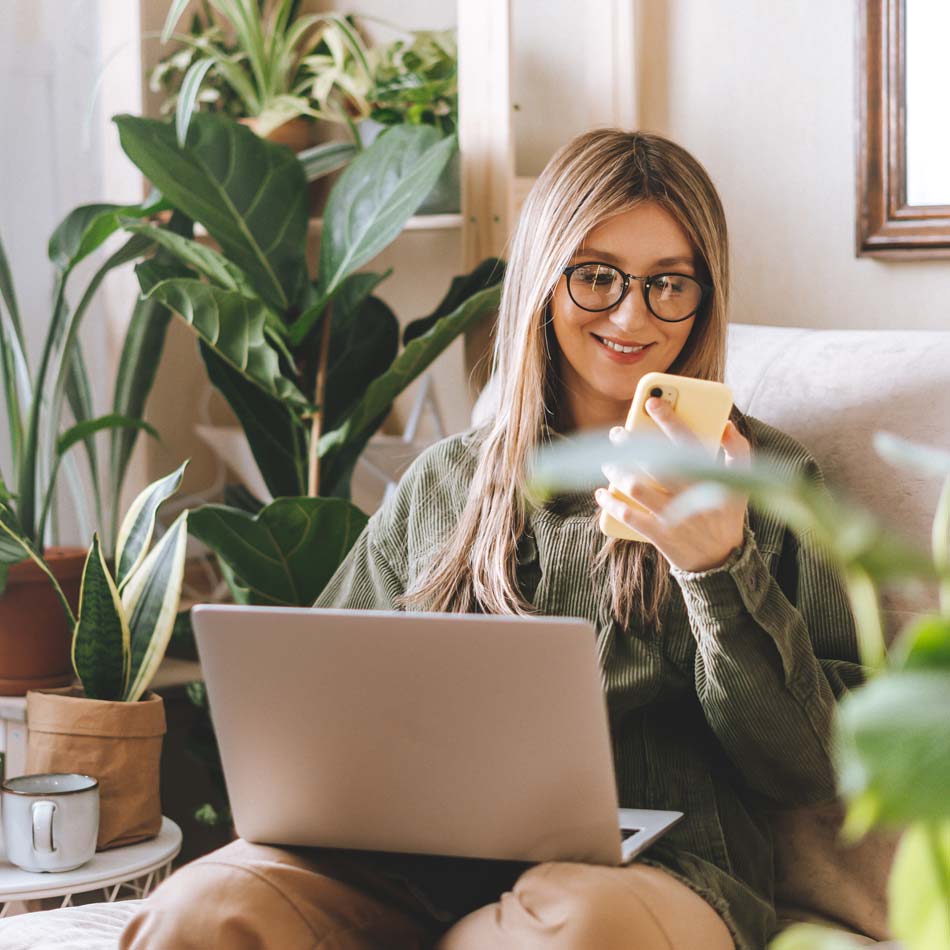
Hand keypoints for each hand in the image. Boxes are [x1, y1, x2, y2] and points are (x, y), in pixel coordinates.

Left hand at [596, 397, 751, 571]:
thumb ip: (737, 450)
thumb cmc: (726, 513)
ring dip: (617, 471)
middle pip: (654, 462)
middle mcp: (689, 495)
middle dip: (631, 443)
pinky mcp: (659, 535)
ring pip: (636, 487)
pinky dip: (611, 502)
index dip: (668, 419)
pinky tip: (602, 492)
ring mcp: (673, 516)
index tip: (651, 402)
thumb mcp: (742, 483)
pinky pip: (629, 516)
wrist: (721, 561)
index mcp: (709, 478)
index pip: (687, 441)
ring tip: (607, 462)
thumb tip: (726, 424)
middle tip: (617, 433)